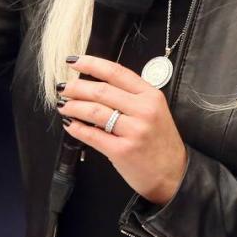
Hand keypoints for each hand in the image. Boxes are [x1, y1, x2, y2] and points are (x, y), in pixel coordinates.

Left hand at [57, 55, 187, 205]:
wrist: (173, 174)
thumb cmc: (159, 141)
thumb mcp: (154, 110)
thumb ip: (130, 96)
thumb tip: (94, 85)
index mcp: (150, 95)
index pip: (116, 72)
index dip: (91, 64)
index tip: (73, 62)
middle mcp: (144, 110)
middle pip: (101, 90)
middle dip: (76, 88)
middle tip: (64, 88)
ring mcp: (134, 131)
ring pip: (94, 111)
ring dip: (73, 107)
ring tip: (64, 106)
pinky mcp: (122, 151)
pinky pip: (92, 135)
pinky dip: (77, 129)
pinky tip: (70, 125)